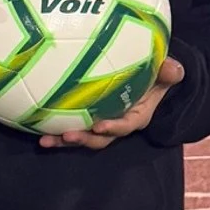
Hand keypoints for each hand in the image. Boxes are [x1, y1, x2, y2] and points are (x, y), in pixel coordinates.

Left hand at [36, 57, 184, 150]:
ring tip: (45, 140)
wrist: (147, 80)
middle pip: (100, 138)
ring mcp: (101, 124)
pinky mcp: (87, 119)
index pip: (126, 125)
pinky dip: (55, 129)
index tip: (99, 126)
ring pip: (83, 137)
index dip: (113, 128)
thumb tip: (174, 68)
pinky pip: (71, 126)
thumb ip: (170, 72)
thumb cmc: (156, 76)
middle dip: (83, 139)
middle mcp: (117, 124)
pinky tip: (35, 128)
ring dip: (64, 140)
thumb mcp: (166, 73)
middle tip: (67, 136)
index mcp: (136, 116)